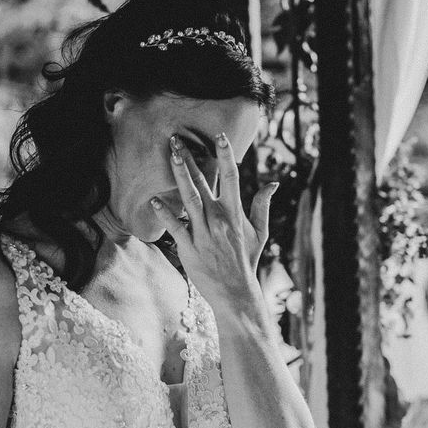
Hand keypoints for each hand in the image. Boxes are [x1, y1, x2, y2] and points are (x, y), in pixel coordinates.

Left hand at [151, 133, 277, 304]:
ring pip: (188, 198)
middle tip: (176, 138)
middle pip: (202, 182)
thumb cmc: (246, 259)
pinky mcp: (189, 248)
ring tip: (170, 156)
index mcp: (235, 213)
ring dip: (179, 175)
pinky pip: (175, 228)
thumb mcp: (259, 232)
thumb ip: (262, 206)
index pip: (232, 177)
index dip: (226, 155)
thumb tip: (272, 184)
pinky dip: (165, 214)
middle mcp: (218, 219)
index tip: (219, 136)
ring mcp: (203, 233)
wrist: (235, 291)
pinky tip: (154, 200)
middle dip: (189, 158)